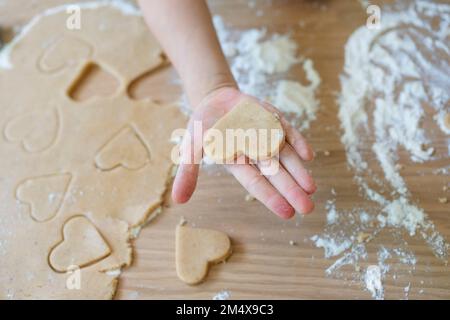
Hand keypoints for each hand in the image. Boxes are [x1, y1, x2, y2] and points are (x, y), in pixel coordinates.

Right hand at [172, 87, 315, 218]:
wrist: (215, 100)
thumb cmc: (202, 127)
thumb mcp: (191, 148)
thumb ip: (187, 172)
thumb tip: (178, 201)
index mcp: (237, 163)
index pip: (256, 183)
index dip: (270, 198)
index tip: (287, 213)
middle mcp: (255, 153)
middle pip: (276, 174)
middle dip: (291, 190)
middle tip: (307, 208)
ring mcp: (267, 137)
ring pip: (286, 157)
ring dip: (299, 172)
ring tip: (311, 188)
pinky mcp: (274, 121)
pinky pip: (288, 132)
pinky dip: (298, 141)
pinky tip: (309, 155)